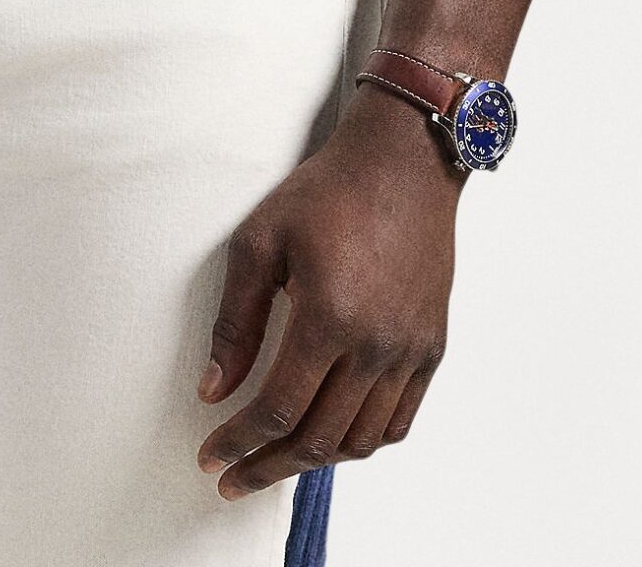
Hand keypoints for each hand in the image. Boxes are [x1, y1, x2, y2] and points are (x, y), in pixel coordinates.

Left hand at [194, 81, 462, 497]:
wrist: (402, 163)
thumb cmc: (326, 192)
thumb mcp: (260, 240)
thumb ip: (236, 321)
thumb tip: (214, 388)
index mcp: (328, 317)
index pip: (276, 409)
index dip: (238, 442)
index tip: (210, 457)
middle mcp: (375, 345)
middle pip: (318, 438)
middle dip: (268, 467)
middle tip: (232, 479)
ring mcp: (409, 351)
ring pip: (361, 440)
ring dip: (314, 460)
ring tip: (276, 459)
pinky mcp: (431, 347)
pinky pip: (399, 421)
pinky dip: (363, 441)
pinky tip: (334, 437)